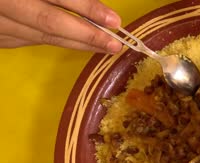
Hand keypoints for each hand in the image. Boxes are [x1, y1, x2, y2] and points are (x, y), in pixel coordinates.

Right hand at [0, 0, 122, 53]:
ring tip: (103, 47)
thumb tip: (88, 0)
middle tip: (115, 44)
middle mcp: (1, 4)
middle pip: (46, 22)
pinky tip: (73, 42)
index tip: (113, 20)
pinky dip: (50, 40)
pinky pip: (23, 40)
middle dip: (85, 35)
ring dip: (73, 43)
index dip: (85, 7)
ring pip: (36, 36)